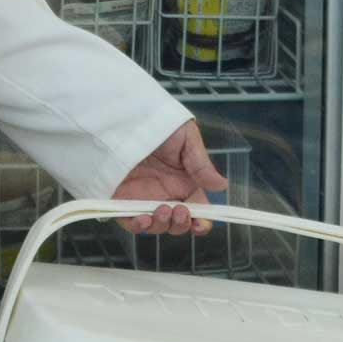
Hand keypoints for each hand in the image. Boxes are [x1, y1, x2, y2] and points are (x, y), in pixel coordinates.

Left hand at [111, 119, 225, 236]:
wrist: (126, 115)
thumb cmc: (158, 122)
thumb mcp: (186, 138)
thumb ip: (201, 164)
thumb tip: (221, 186)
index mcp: (184, 182)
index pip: (197, 210)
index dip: (201, 222)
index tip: (200, 224)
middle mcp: (165, 192)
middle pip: (177, 222)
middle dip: (181, 224)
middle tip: (180, 211)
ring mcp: (143, 196)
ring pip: (157, 225)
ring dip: (163, 225)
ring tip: (163, 210)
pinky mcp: (121, 198)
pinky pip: (129, 220)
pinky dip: (137, 226)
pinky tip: (143, 219)